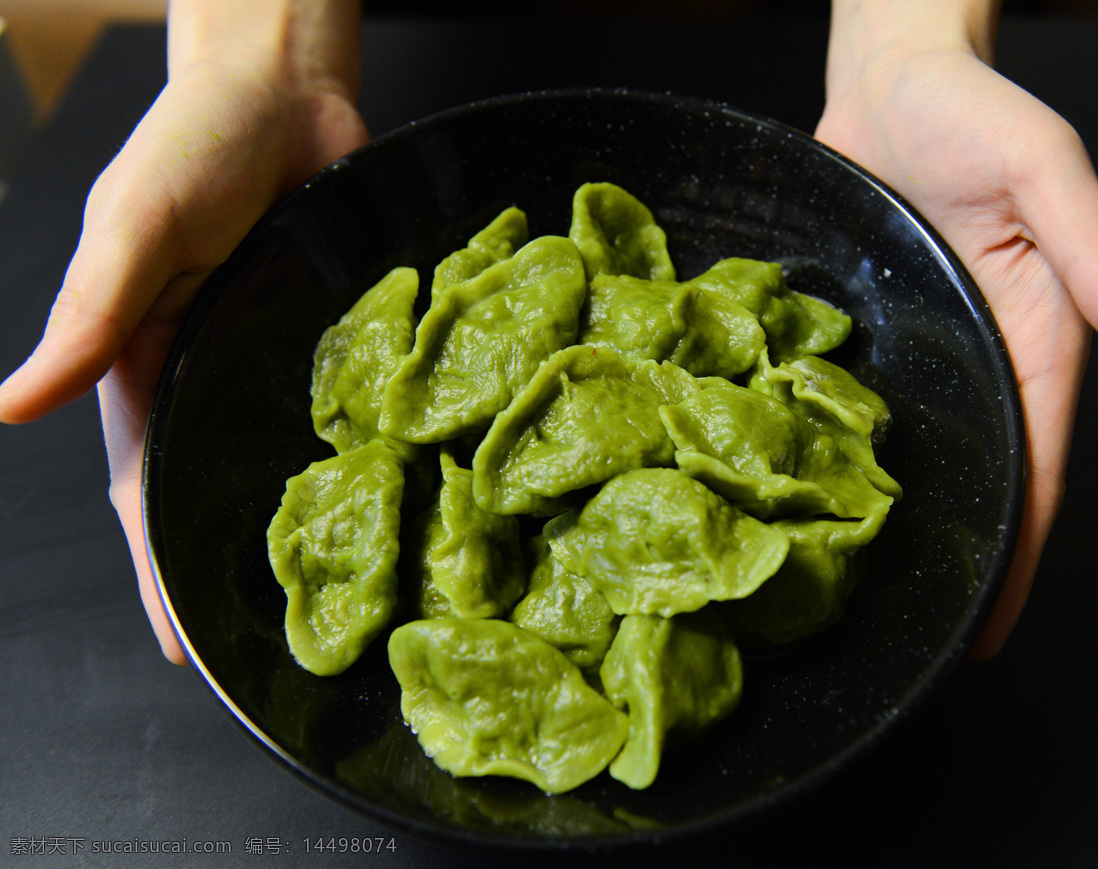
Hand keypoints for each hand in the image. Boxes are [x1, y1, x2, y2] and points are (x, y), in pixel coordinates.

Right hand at [0, 0, 368, 663]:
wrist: (284, 88)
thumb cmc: (194, 144)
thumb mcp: (133, 229)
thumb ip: (88, 318)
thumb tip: (6, 406)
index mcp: (145, 363)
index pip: (145, 488)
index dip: (157, 568)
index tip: (180, 647)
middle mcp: (211, 371)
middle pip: (216, 489)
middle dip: (228, 568)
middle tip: (263, 647)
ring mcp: (276, 357)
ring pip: (281, 458)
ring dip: (297, 524)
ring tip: (327, 594)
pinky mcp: (335, 332)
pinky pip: (342, 407)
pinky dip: (354, 456)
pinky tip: (383, 501)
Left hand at [815, 1, 1097, 658]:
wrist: (888, 77)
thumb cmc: (972, 108)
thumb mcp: (1045, 169)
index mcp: (1036, 334)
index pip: (1037, 465)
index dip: (1019, 551)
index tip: (991, 627)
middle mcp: (981, 353)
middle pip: (980, 474)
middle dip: (962, 555)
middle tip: (917, 629)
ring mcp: (922, 345)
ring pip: (920, 451)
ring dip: (904, 516)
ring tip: (864, 588)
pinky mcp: (869, 327)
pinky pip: (857, 403)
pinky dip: (846, 452)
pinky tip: (816, 495)